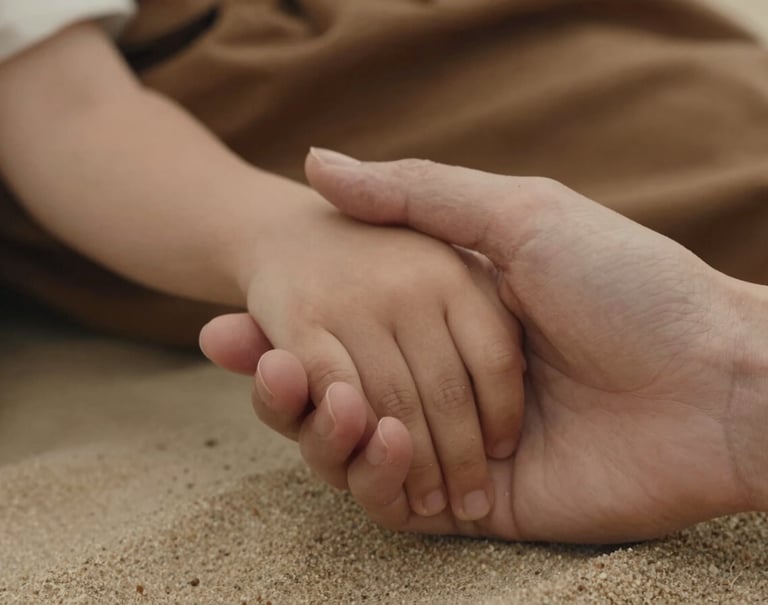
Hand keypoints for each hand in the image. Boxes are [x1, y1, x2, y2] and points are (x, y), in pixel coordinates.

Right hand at [204, 152, 767, 542]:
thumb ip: (416, 196)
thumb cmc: (628, 286)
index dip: (278, 336)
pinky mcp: (483, 507)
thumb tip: (319, 163)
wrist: (717, 378)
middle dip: (279, 389)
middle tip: (253, 361)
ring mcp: (462, 449)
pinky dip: (374, 477)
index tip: (226, 325)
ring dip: (318, 433)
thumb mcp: (518, 214)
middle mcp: (448, 388)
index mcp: (447, 326)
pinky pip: (400, 504)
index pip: (340, 339)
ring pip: (357, 456)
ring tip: (311, 394)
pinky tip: (376, 437)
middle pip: (337, 401)